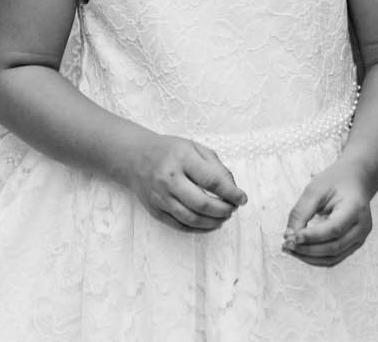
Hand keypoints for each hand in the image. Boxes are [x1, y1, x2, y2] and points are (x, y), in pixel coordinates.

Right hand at [119, 134, 245, 233]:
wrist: (135, 157)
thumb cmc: (170, 151)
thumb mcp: (195, 148)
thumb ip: (216, 167)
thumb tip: (233, 189)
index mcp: (182, 158)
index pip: (212, 181)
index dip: (231, 193)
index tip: (242, 198)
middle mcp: (169, 179)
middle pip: (202, 204)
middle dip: (223, 210)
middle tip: (233, 209)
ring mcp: (160, 197)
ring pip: (192, 218)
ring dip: (213, 222)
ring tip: (224, 217)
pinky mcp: (155, 210)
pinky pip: (180, 225)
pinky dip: (198, 228)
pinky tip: (209, 224)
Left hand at [282, 161, 373, 265]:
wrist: (355, 180)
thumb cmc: (334, 181)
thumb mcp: (315, 189)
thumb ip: (302, 212)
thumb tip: (289, 236)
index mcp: (356, 208)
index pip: (334, 229)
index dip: (311, 236)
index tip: (290, 237)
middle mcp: (362, 227)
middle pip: (334, 247)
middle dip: (307, 249)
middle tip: (286, 244)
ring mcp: (360, 238)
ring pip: (333, 257)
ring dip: (309, 257)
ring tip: (290, 249)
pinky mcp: (353, 245)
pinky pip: (334, 258)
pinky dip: (316, 258)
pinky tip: (300, 252)